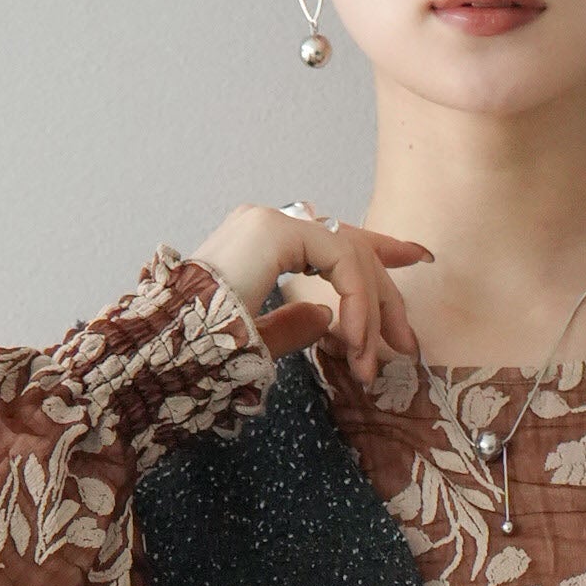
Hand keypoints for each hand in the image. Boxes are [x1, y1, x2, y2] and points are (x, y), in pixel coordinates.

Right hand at [188, 204, 432, 391]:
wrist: (166, 351)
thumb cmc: (202, 354)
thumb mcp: (261, 340)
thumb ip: (296, 324)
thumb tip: (326, 318)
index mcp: (262, 242)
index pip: (335, 238)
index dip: (380, 246)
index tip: (419, 256)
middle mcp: (268, 223)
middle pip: (351, 247)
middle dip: (386, 297)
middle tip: (410, 344)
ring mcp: (271, 221)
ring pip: (351, 254)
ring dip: (370, 314)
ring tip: (370, 364)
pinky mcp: (275, 229)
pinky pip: (341, 259)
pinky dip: (356, 302)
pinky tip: (355, 342)